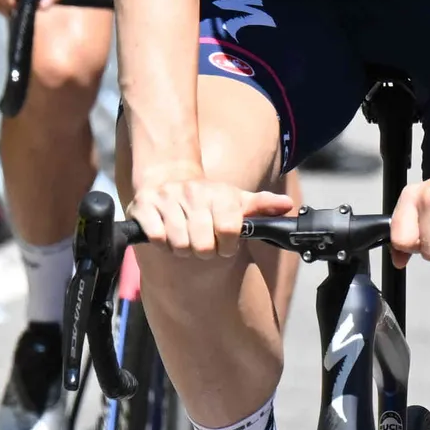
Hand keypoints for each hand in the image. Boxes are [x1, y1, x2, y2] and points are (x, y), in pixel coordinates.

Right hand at [132, 171, 290, 255]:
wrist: (168, 177)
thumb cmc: (207, 197)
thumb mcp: (236, 198)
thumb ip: (262, 204)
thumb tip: (287, 205)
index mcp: (218, 193)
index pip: (229, 229)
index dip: (227, 245)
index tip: (225, 245)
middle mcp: (192, 193)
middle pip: (202, 244)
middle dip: (204, 251)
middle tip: (202, 245)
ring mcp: (166, 199)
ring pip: (179, 243)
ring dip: (182, 250)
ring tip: (185, 239)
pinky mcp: (142, 206)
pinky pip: (156, 239)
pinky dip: (162, 245)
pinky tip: (167, 236)